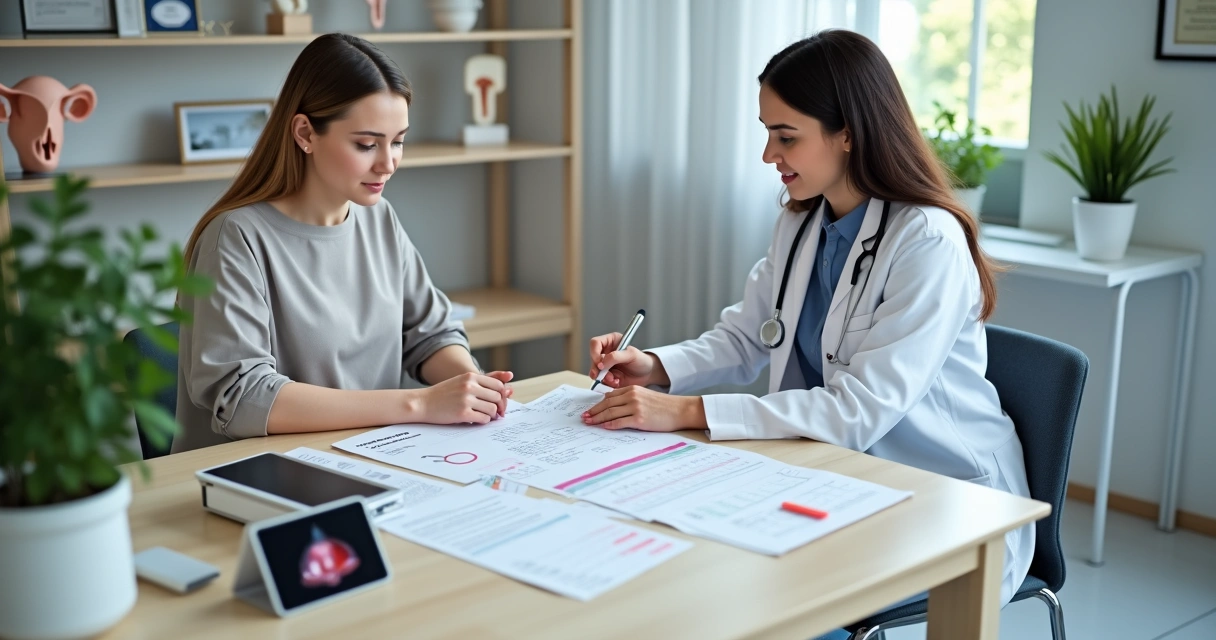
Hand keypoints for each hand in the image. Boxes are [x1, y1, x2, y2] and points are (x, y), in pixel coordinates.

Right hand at [418, 372, 510, 424]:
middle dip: (499, 407)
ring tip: (483, 415)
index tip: (499, 402)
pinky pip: (484, 419)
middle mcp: (469, 386)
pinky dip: (483, 421)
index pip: (498, 384)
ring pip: (492, 409)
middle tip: (496, 413)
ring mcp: (466, 400)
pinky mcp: (462, 413)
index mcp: (470, 376)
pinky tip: (476, 419)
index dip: (502, 395)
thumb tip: (508, 389)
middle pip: (497, 397)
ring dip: (491, 415)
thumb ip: (482, 383)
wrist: (422, 403)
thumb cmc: (443, 394)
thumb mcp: (461, 381)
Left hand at [581, 386, 706, 431]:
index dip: (597, 404)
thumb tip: (614, 407)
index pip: (609, 396)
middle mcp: (632, 396)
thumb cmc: (663, 406)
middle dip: (593, 411)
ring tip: (589, 423)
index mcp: (632, 389)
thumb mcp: (645, 396)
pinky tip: (603, 427)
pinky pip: (620, 422)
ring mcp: (635, 407)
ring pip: (610, 413)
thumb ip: (630, 399)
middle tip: (584, 417)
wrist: (680, 410)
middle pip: (607, 404)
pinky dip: (610, 425)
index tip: (589, 410)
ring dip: (597, 419)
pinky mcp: (639, 419)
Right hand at [587, 333, 665, 387]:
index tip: (600, 363)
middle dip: (598, 370)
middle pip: (593, 359)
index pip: (595, 343)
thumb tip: (601, 362)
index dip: (594, 353)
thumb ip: (616, 356)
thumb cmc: (642, 360)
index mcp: (611, 342)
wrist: (648, 374)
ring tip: (615, 380)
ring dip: (604, 378)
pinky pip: (601, 381)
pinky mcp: (607, 376)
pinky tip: (617, 382)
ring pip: (595, 372)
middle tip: (608, 375)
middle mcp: (605, 353)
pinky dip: (607, 384)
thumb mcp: (631, 355)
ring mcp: (605, 365)